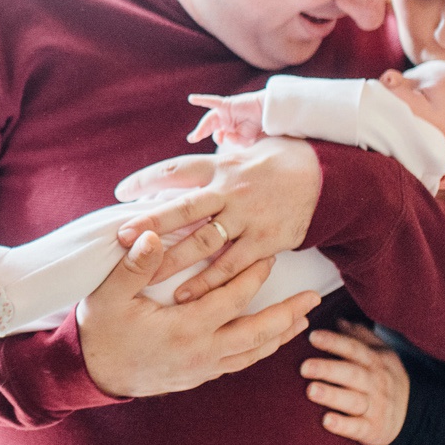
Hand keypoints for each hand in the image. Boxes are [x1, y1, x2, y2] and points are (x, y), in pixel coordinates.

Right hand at [75, 231, 321, 397]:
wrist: (91, 374)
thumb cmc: (101, 330)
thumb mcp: (109, 294)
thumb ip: (135, 265)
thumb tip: (152, 235)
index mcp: (184, 328)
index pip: (231, 300)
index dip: (253, 278)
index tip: (270, 258)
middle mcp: (200, 353)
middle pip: (257, 333)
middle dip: (287, 314)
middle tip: (312, 298)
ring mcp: (201, 369)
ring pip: (252, 354)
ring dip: (279, 336)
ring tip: (301, 321)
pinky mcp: (197, 377)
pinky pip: (238, 364)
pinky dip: (258, 351)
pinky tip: (267, 341)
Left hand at [112, 137, 322, 299]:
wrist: (324, 177)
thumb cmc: (275, 162)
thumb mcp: (242, 149)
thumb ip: (209, 161)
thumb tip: (174, 162)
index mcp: (220, 167)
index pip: (177, 170)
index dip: (147, 179)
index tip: (120, 192)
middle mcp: (231, 191)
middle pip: (185, 207)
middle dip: (152, 222)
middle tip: (123, 236)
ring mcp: (248, 217)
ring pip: (205, 241)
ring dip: (174, 259)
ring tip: (146, 276)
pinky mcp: (266, 240)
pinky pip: (232, 265)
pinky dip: (208, 281)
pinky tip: (184, 295)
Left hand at [186, 92, 265, 145]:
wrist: (267, 113)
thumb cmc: (258, 126)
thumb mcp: (247, 140)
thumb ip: (236, 141)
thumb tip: (226, 136)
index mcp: (229, 128)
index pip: (218, 134)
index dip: (217, 139)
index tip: (220, 141)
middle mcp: (225, 120)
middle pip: (209, 126)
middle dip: (200, 133)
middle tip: (192, 139)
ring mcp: (225, 112)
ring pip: (210, 119)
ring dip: (202, 127)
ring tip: (195, 136)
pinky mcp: (227, 104)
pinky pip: (212, 101)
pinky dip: (202, 100)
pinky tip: (191, 98)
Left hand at [302, 321, 408, 444]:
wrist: (415, 415)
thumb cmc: (386, 380)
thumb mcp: (381, 355)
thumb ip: (360, 338)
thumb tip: (339, 320)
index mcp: (375, 362)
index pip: (354, 349)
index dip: (334, 342)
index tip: (312, 336)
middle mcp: (376, 383)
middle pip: (352, 373)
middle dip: (328, 369)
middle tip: (304, 367)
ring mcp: (376, 407)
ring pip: (354, 400)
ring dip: (332, 395)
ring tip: (311, 390)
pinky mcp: (373, 430)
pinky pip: (358, 428)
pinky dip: (343, 426)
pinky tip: (326, 421)